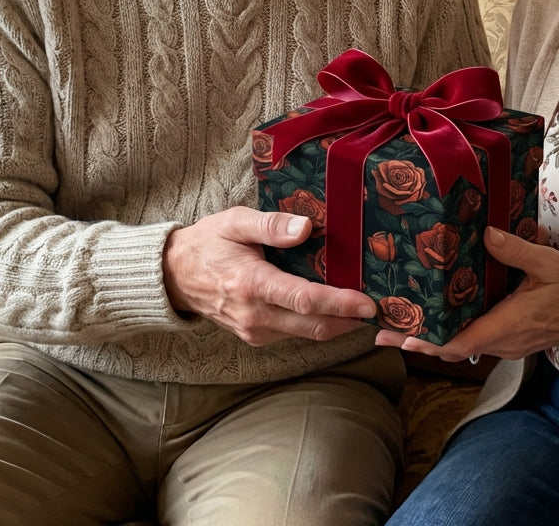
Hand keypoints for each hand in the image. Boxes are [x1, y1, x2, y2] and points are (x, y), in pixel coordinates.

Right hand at [163, 207, 375, 345]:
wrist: (174, 275)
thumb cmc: (208, 243)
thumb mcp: (234, 221)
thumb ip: (270, 224)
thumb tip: (305, 227)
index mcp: (252, 284)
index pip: (305, 301)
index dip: (340, 304)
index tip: (368, 303)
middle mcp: (255, 315)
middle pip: (314, 327)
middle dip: (350, 322)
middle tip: (383, 311)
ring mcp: (255, 331)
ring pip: (307, 335)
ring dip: (338, 326)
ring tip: (366, 311)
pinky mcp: (256, 336)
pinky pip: (294, 335)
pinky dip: (318, 326)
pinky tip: (336, 312)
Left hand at [376, 227, 558, 362]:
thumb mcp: (548, 263)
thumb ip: (516, 250)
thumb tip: (487, 234)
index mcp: (508, 324)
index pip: (461, 343)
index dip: (429, 342)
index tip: (401, 336)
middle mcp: (503, 341)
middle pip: (451, 348)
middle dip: (417, 340)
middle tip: (382, 330)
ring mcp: (506, 343)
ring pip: (460, 346)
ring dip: (430, 338)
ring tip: (397, 323)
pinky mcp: (510, 338)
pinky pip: (473, 340)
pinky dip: (449, 333)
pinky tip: (434, 316)